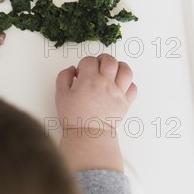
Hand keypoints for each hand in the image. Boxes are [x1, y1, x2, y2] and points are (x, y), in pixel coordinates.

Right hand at [55, 54, 136, 172]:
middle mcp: (105, 83)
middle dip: (102, 59)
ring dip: (119, 67)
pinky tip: (119, 86)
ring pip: (126, 70)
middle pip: (110, 60)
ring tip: (112, 71)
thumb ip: (64, 77)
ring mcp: (118, 92)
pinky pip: (133, 87)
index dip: (84, 63)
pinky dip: (128, 84)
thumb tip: (72, 69)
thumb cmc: (74, 116)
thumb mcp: (60, 95)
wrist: (88, 134)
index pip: (89, 60)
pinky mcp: (126, 102)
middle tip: (97, 66)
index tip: (81, 72)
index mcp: (89, 79)